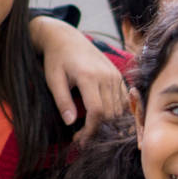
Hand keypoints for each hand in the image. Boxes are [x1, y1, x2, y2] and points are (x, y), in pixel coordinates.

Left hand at [32, 16, 125, 142]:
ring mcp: (115, 76)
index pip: (97, 111)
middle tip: (84, 139)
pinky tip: (104, 120)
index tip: (79, 140)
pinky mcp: (118, 77)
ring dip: (109, 124)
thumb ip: (62, 101)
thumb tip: (70, 123)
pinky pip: (124, 101)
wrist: (67, 38)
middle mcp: (106, 76)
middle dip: (99, 130)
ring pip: (120, 109)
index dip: (90, 130)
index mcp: (88, 76)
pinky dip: (117, 113)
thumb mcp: (53, 79)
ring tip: (93, 132)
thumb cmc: (56, 59)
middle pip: (111, 113)